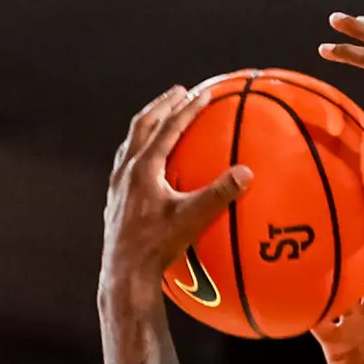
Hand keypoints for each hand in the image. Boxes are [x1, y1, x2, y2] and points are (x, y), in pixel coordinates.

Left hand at [99, 86, 252, 309]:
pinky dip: (141, 149)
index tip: (204, 92)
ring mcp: (118, 184)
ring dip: (149, 125)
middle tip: (179, 92)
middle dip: (162, 106)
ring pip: (131, 141)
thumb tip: (247, 173)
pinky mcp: (116, 199)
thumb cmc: (159, 246)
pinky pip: (128, 162)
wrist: (125, 271)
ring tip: (162, 118)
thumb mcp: (193, 219)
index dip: (188, 109)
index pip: (168, 128)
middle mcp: (127, 170)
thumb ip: (219, 194)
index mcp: (144, 167)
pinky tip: (150, 161)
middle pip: (143, 125)